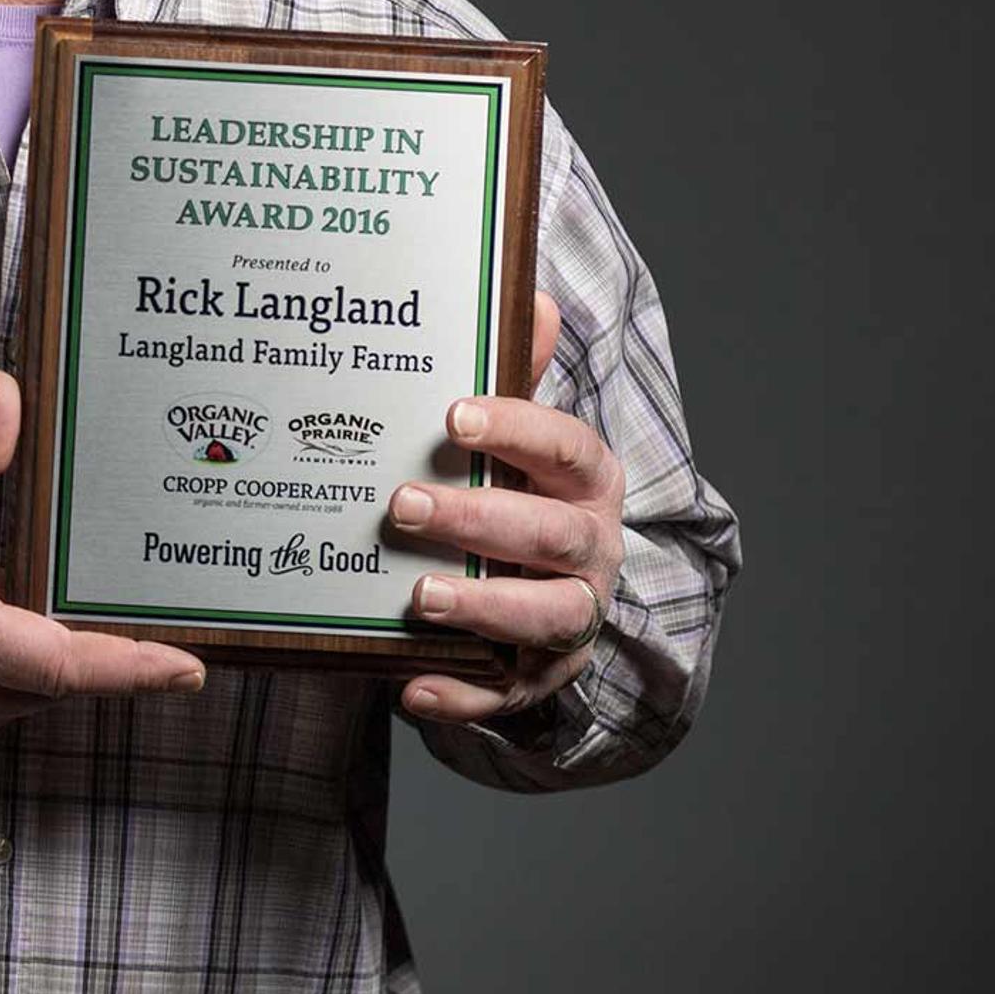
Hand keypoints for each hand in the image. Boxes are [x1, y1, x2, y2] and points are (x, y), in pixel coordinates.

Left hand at [388, 293, 626, 723]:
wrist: (544, 588)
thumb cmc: (523, 492)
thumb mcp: (523, 435)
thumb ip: (524, 373)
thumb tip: (533, 296)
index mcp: (588, 482)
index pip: (568, 448)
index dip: (517, 429)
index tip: (454, 416)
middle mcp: (592, 551)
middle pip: (549, 535)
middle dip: (479, 520)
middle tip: (402, 505)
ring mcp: (570, 619)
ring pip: (544, 618)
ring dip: (483, 609)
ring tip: (418, 597)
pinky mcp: (537, 678)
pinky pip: (504, 695)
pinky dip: (462, 697)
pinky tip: (411, 687)